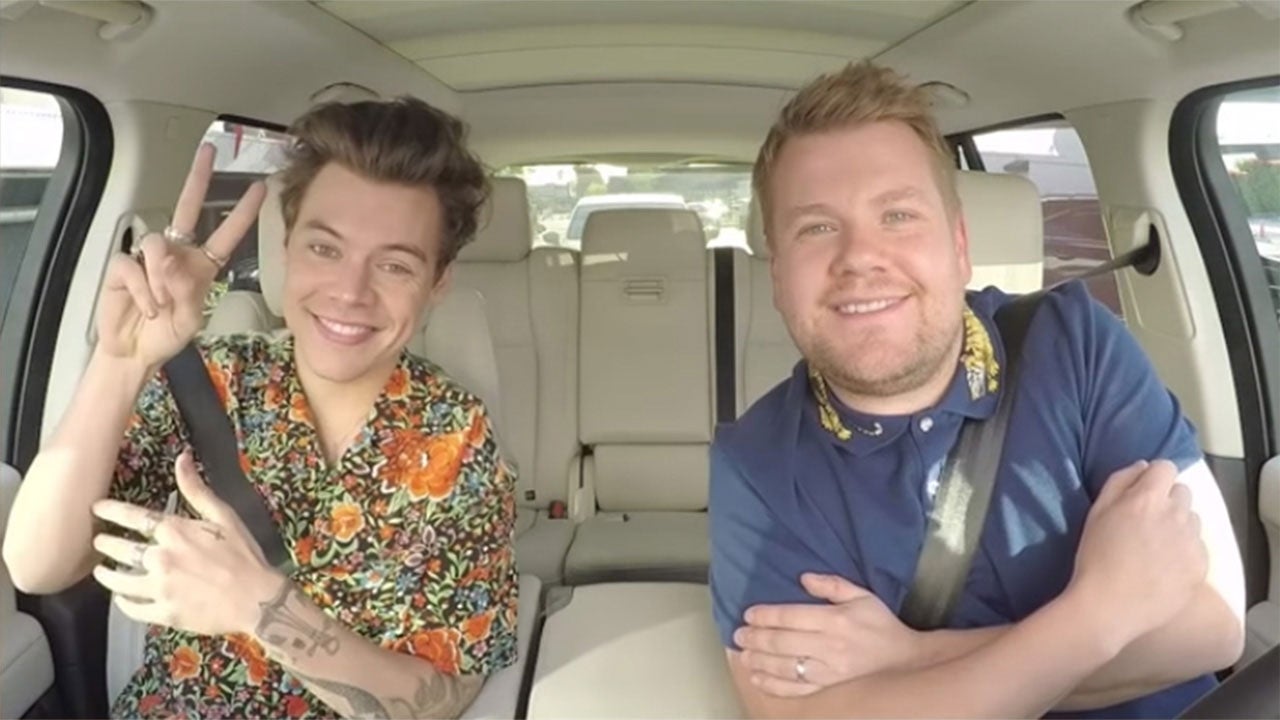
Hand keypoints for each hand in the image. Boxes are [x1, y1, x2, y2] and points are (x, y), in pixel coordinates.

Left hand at [90, 449, 280, 635]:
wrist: (257, 599)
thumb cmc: (245, 555)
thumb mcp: (225, 516)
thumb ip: (197, 489)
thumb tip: (182, 458)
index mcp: (175, 531)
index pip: (132, 516)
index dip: (111, 510)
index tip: (97, 509)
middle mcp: (161, 557)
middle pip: (120, 548)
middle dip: (105, 543)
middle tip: (99, 541)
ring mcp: (159, 587)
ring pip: (119, 580)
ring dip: (106, 574)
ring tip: (102, 571)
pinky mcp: (163, 612)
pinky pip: (132, 608)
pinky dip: (123, 603)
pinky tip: (121, 599)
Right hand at [97, 144, 264, 367]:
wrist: (135, 352)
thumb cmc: (166, 335)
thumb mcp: (189, 317)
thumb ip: (186, 289)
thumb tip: (169, 261)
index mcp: (201, 265)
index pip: (225, 233)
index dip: (242, 212)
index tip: (259, 189)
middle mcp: (177, 254)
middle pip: (187, 208)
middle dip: (198, 178)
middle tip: (208, 152)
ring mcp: (149, 258)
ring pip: (157, 243)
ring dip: (161, 276)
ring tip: (162, 303)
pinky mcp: (124, 266)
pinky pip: (134, 266)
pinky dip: (142, 291)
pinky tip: (146, 306)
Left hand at [734, 573, 918, 697]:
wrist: (907, 661)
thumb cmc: (882, 626)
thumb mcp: (862, 596)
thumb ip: (832, 584)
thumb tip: (803, 577)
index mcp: (836, 620)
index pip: (792, 616)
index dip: (766, 615)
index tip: (749, 614)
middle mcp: (830, 646)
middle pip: (783, 642)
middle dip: (756, 638)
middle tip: (738, 634)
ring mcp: (830, 671)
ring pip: (786, 667)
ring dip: (760, 661)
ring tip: (743, 654)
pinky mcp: (831, 688)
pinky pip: (797, 689)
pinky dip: (774, 684)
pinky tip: (758, 678)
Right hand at [1069, 460, 1206, 644]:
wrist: (1109, 607)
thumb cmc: (1095, 558)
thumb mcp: (1096, 513)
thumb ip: (1119, 481)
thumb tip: (1142, 466)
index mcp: (1147, 499)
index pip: (1166, 467)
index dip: (1154, 476)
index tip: (1143, 490)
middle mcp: (1176, 515)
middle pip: (1182, 492)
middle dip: (1166, 500)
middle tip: (1146, 521)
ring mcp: (1192, 541)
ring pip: (1192, 519)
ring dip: (1178, 524)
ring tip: (1156, 545)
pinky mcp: (1200, 565)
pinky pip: (1198, 546)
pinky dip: (1185, 550)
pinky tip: (1164, 565)